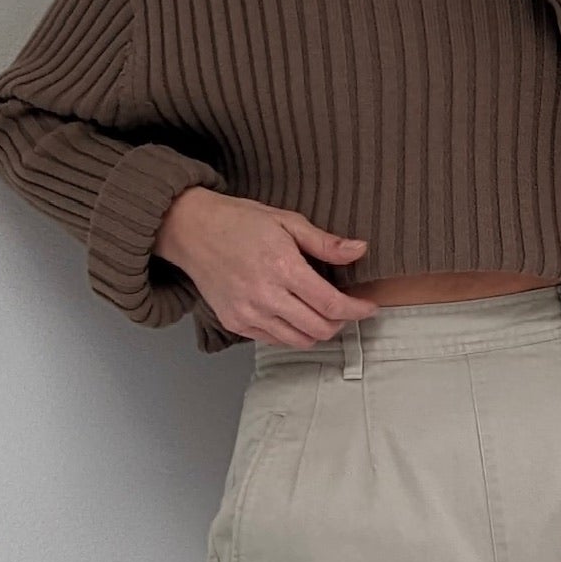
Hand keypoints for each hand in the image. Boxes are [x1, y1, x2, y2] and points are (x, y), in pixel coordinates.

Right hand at [153, 188, 380, 346]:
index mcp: (282, 267)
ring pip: (299, 341)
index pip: (332, 304)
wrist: (191, 230)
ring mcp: (248, 314)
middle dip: (340, 323)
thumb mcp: (286, 221)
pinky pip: (275, 340)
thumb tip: (360, 250)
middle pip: (319, 329)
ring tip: (321, 313)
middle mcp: (265, 296)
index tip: (369, 307)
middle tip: (345, 309)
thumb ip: (324, 242)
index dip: (357, 310)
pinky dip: (291, 333)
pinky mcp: (235, 323)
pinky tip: (293, 314)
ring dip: (317, 331)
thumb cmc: (239, 221)